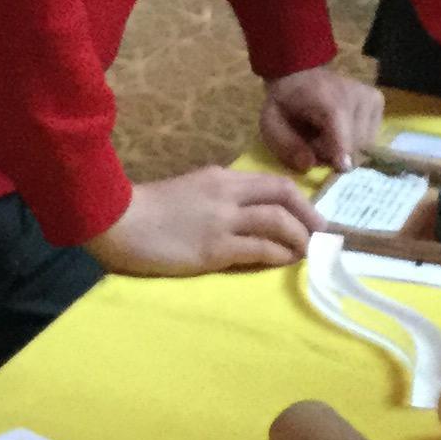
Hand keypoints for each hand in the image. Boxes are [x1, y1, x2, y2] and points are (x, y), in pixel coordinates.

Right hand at [87, 166, 318, 275]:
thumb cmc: (149, 210)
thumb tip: (247, 215)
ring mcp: (222, 221)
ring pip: (277, 222)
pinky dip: (278, 255)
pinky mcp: (214, 248)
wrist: (119, 221)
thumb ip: (219, 197)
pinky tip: (285, 262)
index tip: (311, 217)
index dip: (300, 199)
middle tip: (321, 236)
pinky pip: (259, 249)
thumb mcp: (191, 191)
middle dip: (309, 216)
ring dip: (299, 238)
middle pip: (283, 196)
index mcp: (222, 178)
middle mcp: (227, 194)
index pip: (273, 182)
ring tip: (307, 253)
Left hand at [258, 64, 383, 173]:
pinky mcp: (378, 101)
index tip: (339, 168)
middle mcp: (356, 95)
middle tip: (315, 146)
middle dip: (335, 154)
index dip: (340, 156)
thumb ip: (286, 145)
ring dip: (345, 149)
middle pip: (356, 145)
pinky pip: (371, 137)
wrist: (299, 75)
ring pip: (366, 144)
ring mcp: (371, 97)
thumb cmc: (284, 102)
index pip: (344, 135)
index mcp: (328, 99)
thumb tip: (309, 165)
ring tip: (326, 137)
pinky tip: (339, 131)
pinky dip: (355, 141)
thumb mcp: (271, 124)